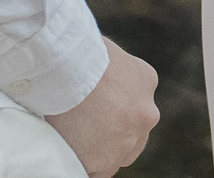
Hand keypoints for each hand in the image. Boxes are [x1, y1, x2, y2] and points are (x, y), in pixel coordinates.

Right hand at [45, 39, 158, 177]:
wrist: (67, 66)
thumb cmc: (78, 49)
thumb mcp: (107, 50)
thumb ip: (112, 68)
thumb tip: (99, 74)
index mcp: (146, 80)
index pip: (136, 104)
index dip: (115, 109)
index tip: (98, 108)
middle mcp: (145, 113)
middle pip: (133, 134)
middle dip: (113, 133)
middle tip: (86, 126)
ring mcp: (127, 140)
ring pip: (117, 155)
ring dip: (100, 151)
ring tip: (74, 139)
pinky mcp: (106, 161)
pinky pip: (98, 172)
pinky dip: (87, 165)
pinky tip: (72, 154)